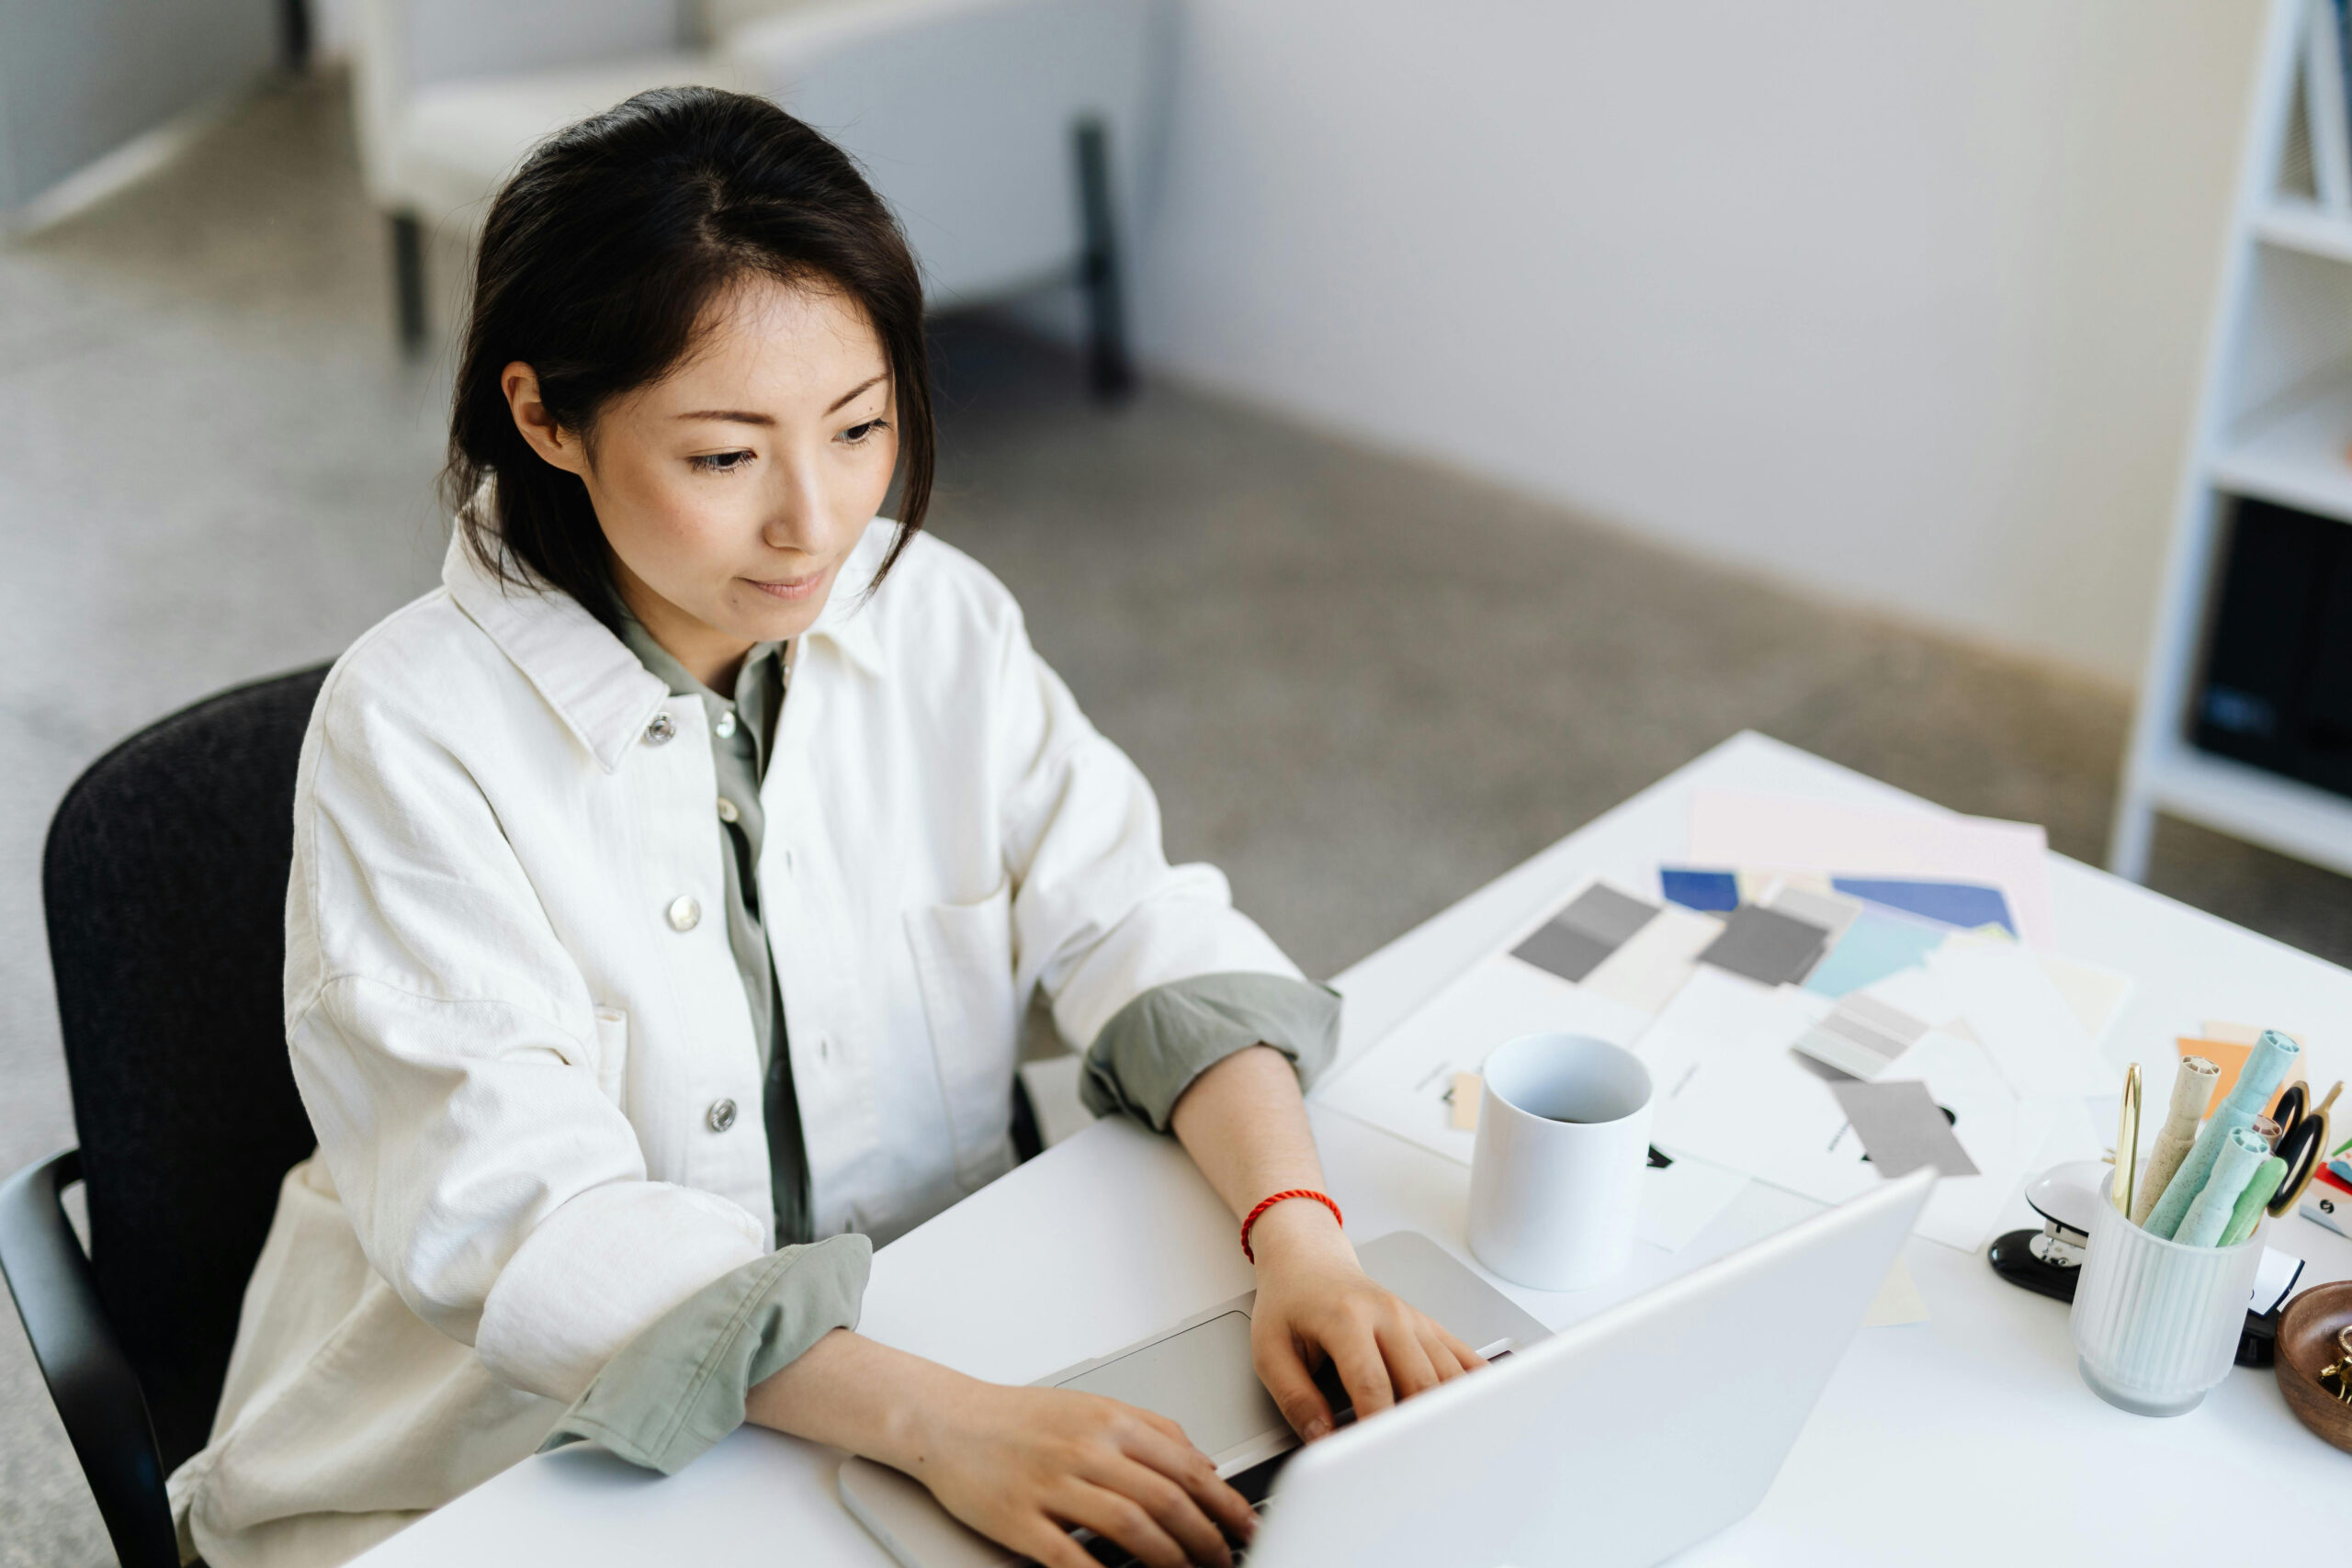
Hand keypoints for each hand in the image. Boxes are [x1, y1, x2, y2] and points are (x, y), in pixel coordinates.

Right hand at [903, 1379, 1256, 1567]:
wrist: (948, 1420)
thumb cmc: (1020, 1418)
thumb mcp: (1093, 1406)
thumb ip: (1151, 1429)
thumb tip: (1203, 1462)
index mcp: (1110, 1421)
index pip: (1186, 1466)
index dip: (1224, 1503)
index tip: (1246, 1526)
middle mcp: (1085, 1449)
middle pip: (1165, 1500)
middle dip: (1206, 1539)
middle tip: (1224, 1561)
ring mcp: (1051, 1485)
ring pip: (1129, 1527)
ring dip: (1169, 1560)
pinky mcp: (1018, 1519)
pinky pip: (1069, 1556)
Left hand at [1243, 1199, 1486, 1440]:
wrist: (1310, 1261)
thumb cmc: (1290, 1302)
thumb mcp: (1270, 1349)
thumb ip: (1294, 1398)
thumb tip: (1322, 1438)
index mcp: (1346, 1317)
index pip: (1372, 1382)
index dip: (1376, 1426)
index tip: (1374, 1459)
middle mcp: (1388, 1314)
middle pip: (1420, 1381)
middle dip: (1418, 1428)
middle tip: (1412, 1464)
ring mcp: (1413, 1319)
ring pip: (1448, 1374)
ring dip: (1447, 1413)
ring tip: (1440, 1449)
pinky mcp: (1428, 1326)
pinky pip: (1463, 1357)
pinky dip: (1474, 1386)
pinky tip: (1478, 1411)